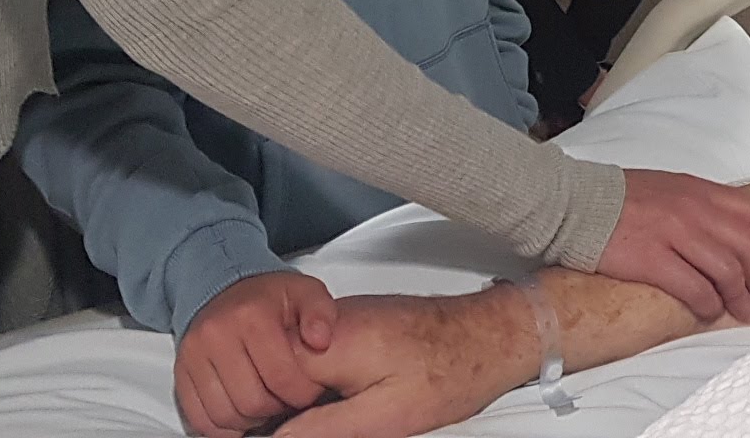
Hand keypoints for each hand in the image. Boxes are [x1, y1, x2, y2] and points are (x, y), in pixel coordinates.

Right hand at [176, 271, 335, 437]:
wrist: (225, 289)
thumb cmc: (269, 298)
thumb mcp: (305, 292)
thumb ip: (321, 313)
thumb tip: (321, 340)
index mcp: (252, 315)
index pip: (281, 377)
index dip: (302, 393)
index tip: (308, 389)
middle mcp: (216, 335)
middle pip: (252, 401)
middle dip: (277, 409)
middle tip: (288, 399)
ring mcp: (194, 355)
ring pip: (224, 415)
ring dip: (251, 420)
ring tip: (267, 405)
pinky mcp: (181, 372)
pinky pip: (199, 418)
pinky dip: (223, 427)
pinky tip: (242, 414)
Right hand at [277, 293, 531, 437]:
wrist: (486, 336)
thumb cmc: (449, 370)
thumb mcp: (384, 417)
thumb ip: (322, 429)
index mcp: (327, 345)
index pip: (263, 385)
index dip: (268, 417)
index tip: (283, 428)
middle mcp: (326, 325)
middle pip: (273, 374)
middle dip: (280, 407)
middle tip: (316, 423)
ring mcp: (338, 323)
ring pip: (289, 367)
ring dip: (296, 397)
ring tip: (325, 413)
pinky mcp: (350, 328)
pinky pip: (312, 359)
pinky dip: (313, 384)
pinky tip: (337, 400)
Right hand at [600, 169, 749, 323]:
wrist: (579, 204)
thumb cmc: (626, 200)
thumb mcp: (676, 190)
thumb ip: (707, 208)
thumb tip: (738, 238)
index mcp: (703, 192)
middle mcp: (694, 210)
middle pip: (749, 248)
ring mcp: (674, 234)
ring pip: (727, 270)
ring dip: (740, 296)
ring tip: (743, 311)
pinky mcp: (651, 259)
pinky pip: (693, 287)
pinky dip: (707, 304)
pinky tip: (709, 311)